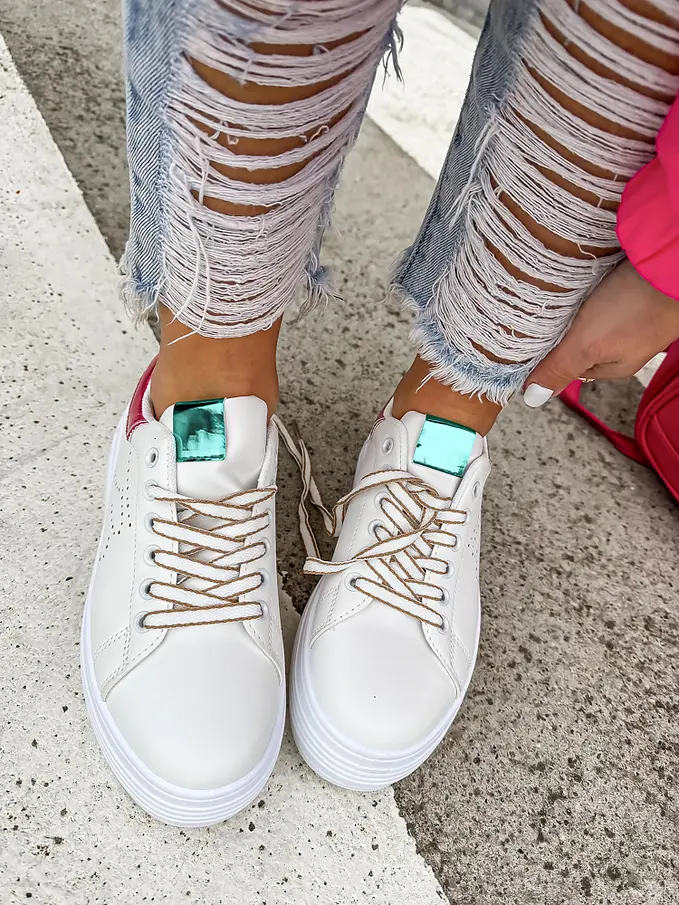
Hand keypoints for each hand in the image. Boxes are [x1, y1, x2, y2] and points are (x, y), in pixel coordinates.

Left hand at [523, 259, 678, 406]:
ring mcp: (633, 318)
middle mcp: (625, 345)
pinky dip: (592, 288)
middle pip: (579, 341)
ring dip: (577, 306)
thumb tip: (534, 398)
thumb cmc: (636, 306)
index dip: (549, 354)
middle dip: (563, 328)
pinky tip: (589, 279)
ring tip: (569, 293)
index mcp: (614, 366)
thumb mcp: (588, 344)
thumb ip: (560, 369)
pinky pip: (604, 295)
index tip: (533, 338)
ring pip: (591, 317)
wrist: (672, 262)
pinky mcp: (636, 292)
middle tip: (550, 311)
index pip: (569, 367)